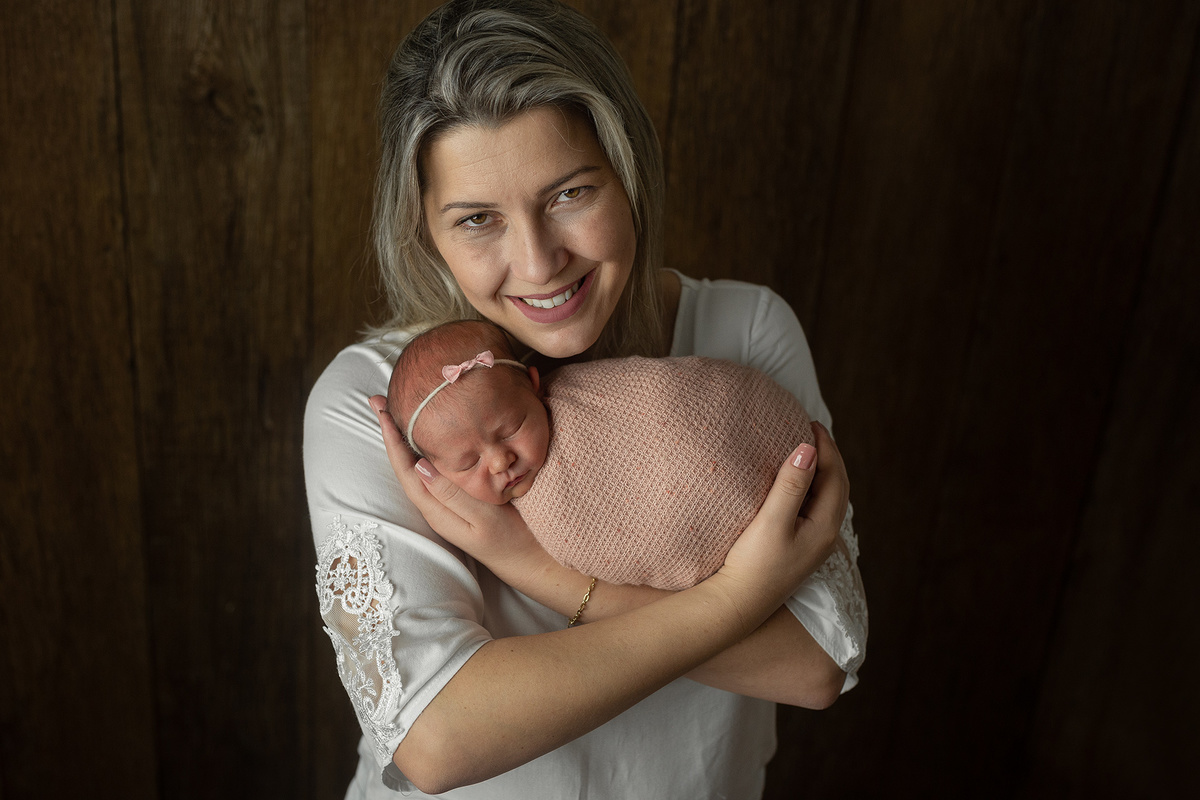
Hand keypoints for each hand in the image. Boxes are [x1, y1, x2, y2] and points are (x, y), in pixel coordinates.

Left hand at [367, 395, 540, 569]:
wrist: (528, 561)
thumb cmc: (511, 539)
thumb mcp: (483, 518)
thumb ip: (453, 495)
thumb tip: (419, 466)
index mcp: (436, 509)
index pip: (405, 469)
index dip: (392, 438)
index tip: (381, 409)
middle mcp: (434, 506)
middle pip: (404, 464)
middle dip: (391, 432)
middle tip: (380, 400)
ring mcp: (444, 504)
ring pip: (416, 465)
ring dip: (404, 438)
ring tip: (395, 411)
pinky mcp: (456, 500)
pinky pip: (431, 469)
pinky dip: (423, 447)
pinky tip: (425, 435)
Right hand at [713, 421, 848, 617]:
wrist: (738, 605)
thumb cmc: (753, 564)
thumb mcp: (772, 522)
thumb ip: (791, 485)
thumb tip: (808, 448)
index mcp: (826, 526)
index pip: (835, 475)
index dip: (825, 447)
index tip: (809, 422)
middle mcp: (826, 535)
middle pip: (837, 485)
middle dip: (827, 455)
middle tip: (809, 429)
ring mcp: (814, 543)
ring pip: (827, 496)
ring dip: (819, 470)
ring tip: (803, 449)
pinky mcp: (800, 547)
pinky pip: (814, 507)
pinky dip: (810, 486)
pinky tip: (794, 482)